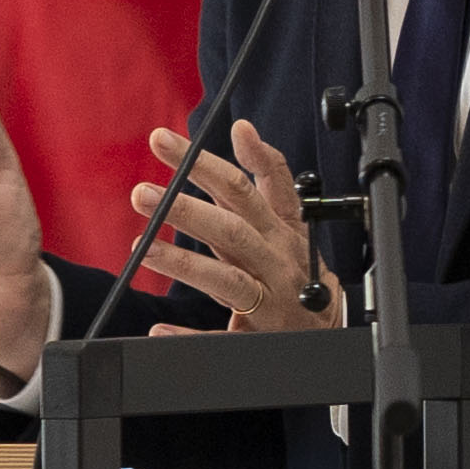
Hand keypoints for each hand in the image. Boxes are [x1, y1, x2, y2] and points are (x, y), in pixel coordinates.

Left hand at [126, 119, 336, 331]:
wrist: (327, 326)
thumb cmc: (293, 270)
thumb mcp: (285, 223)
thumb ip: (260, 182)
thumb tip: (243, 130)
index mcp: (281, 230)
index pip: (262, 188)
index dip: (246, 158)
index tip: (216, 133)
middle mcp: (275, 259)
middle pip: (232, 230)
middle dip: (187, 209)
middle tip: (142, 193)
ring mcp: (268, 298)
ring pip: (226, 279)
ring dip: (182, 263)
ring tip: (142, 247)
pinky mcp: (257, 334)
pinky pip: (221, 338)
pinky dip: (189, 336)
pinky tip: (160, 329)